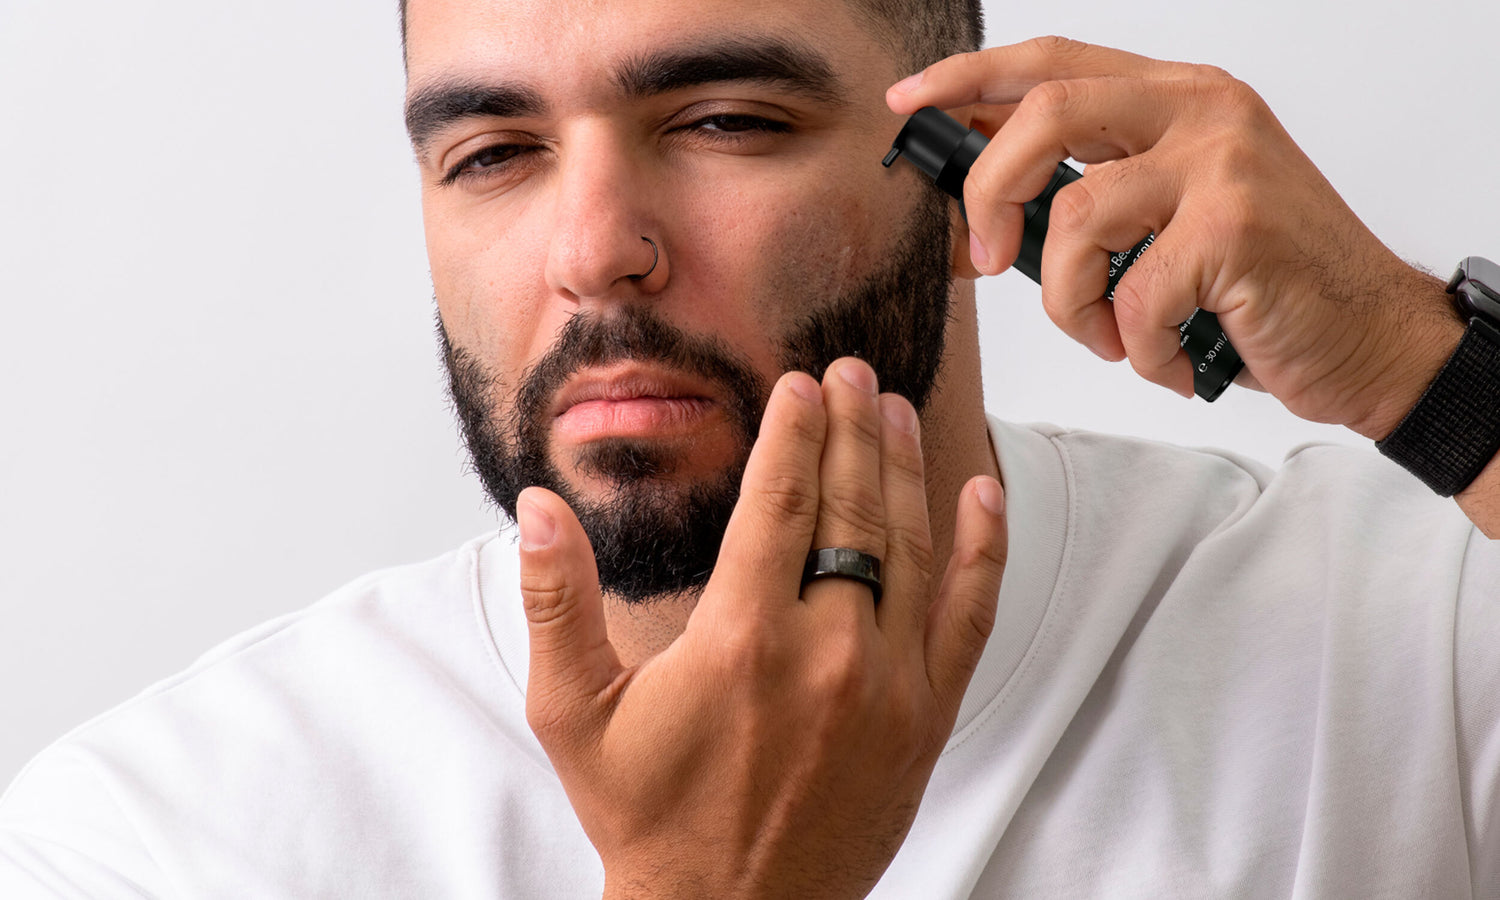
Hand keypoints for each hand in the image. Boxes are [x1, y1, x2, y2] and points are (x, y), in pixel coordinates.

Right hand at [515, 358, 1007, 898]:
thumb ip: (557, 602)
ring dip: (905, 470)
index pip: (781, 502)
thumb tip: (540, 508)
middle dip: (851, 430)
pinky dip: (981, 552)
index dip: (794, 433)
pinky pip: (969, 618)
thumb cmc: (646, 813)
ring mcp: (888, 687)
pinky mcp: (926, 721)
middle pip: (851, 509)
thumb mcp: (571, 711)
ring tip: (893, 410)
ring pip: (910, 549)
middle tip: (849, 373)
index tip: (800, 383)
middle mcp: (826, 653)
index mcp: (741, 639)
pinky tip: (980, 495)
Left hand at [887, 36, 1463, 438]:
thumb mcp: (1170, 215)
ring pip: (1074, 218)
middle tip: (984, 259)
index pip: (1052, 61)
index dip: (969, 78)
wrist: (1368, 336)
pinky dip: (1134, 349)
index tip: (910, 102)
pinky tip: (1166, 356)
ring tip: (1110, 337)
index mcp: (1178, 97)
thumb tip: (988, 199)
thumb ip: (1094, 187)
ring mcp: (1223, 164)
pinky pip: (1130, 296)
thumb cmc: (1260, 283)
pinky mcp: (1235, 228)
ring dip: (1069, 304)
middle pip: (1046, 113)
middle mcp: (1202, 111)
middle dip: (989, 193)